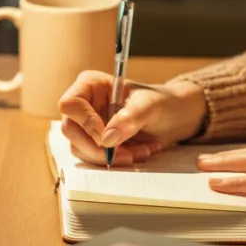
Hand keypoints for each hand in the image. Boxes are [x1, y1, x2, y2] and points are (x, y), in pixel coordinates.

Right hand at [58, 71, 206, 166]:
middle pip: (70, 130)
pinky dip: (116, 160)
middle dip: (97, 148)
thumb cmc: (162, 102)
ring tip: (141, 152)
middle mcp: (85, 104)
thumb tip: (107, 139)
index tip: (108, 137)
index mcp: (92, 85)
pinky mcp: (96, 142)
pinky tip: (139, 153)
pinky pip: (94, 158)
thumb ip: (130, 118)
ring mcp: (88, 125)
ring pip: (80, 148)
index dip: (86, 123)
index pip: (70, 104)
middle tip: (126, 154)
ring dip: (110, 157)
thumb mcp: (151, 106)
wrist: (175, 117)